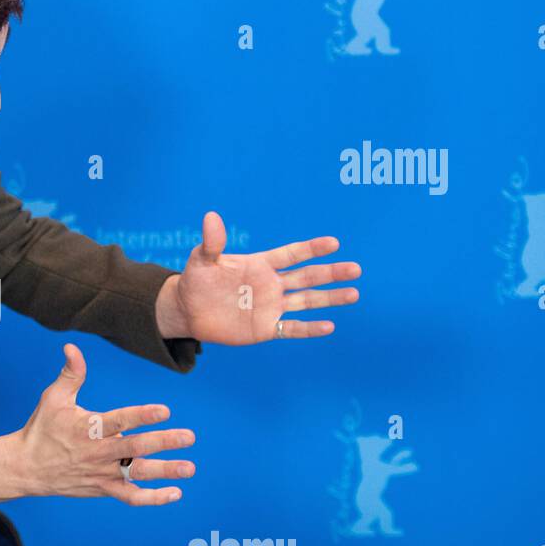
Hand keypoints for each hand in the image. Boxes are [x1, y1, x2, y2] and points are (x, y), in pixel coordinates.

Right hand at [11, 342, 196, 505]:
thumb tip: (72, 347)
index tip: (165, 410)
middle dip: (163, 442)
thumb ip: (71, 373)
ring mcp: (101, 473)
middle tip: (189, 437)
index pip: (118, 420)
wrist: (26, 467)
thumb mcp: (53, 398)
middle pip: (134, 448)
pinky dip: (153, 498)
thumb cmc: (42, 429)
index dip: (141, 416)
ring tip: (189, 468)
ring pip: (137, 474)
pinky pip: (130, 497)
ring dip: (165, 472)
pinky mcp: (102, 489)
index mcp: (87, 428)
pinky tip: (175, 493)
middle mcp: (97, 452)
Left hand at [158, 211, 361, 344]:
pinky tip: (329, 326)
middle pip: (307, 277)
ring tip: (354, 293)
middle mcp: (271, 284)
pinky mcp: (266, 328)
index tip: (334, 243)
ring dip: (329, 298)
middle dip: (331, 273)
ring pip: (306, 301)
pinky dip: (309, 328)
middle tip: (356, 269)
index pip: (291, 254)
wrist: (188, 310)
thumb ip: (212, 243)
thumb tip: (211, 216)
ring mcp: (271, 307)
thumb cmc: (196, 281)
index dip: (311, 249)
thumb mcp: (201, 260)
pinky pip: (292, 329)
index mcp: (260, 265)